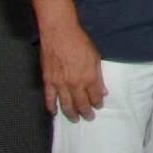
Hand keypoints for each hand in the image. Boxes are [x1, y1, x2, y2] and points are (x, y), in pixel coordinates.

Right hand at [27, 0, 106, 121]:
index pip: (95, 97)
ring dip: (71, 114)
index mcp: (89, 77)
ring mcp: (60, 84)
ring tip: (75, 119)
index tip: (98, 105)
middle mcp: (75, 84)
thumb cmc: (80, 42)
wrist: (59, 33)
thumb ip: (99, 76)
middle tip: (88, 117)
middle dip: (86, 112)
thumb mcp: (96, 57)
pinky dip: (51, 107)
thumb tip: (103, 91)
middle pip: (81, 104)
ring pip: (66, 105)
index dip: (97, 103)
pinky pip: (49, 98)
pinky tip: (54, 113)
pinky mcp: (48, 81)